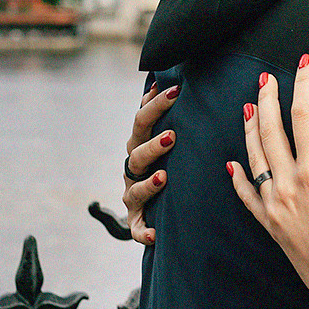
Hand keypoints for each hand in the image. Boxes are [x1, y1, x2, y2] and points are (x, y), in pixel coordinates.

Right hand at [122, 82, 179, 245]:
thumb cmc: (168, 163)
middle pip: (137, 152)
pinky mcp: (136, 221)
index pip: (142, 120)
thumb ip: (169, 113)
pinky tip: (155, 233)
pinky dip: (144, 231)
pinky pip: (136, 229)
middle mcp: (133, 168)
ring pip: (135, 189)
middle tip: (173, 136)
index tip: (175, 90)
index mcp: (139, 144)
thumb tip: (174, 75)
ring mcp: (132, 195)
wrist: (156, 206)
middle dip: (153, 144)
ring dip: (148, 183)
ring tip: (163, 177)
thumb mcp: (167, 138)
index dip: (155, 105)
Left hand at [228, 56, 308, 308]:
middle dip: (268, 99)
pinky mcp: (268, 225)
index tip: (306, 63)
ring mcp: (274, 206)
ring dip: (251, 129)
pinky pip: (246, 195)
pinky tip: (233, 163)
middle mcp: (288, 186)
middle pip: (271, 130)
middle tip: (266, 76)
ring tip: (250, 106)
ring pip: (254, 157)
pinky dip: (238, 176)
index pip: (305, 118)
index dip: (305, 86)